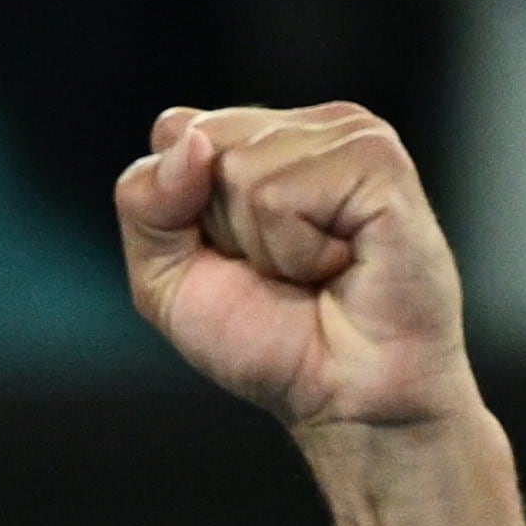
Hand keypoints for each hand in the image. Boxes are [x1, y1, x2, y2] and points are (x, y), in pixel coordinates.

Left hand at [115, 103, 476, 433]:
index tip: (233, 256)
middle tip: (281, 270)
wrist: (347, 399)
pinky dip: (299, 252)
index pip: (174, 132)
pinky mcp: (380, 162)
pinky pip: (284, 197)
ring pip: (241, 169)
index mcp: (260, 137)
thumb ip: (145, 201)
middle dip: (223, 229)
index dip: (181, 210)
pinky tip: (340, 264)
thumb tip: (190, 139)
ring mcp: (350, 137)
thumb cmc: (271, 340)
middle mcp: (306, 126)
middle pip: (204, 144)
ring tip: (314, 270)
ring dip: (266, 247)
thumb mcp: (166, 276)